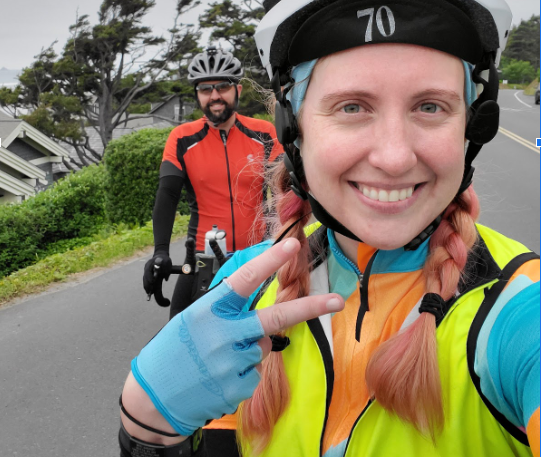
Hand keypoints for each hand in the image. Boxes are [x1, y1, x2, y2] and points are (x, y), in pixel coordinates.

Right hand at [131, 238, 343, 435]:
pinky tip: (221, 375)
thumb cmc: (174, 349)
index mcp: (210, 309)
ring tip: (220, 357)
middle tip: (337, 300)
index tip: (292, 245)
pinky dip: (244, 372)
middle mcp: (223, 333)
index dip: (271, 260)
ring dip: (250, 348)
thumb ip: (228, 311)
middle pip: (275, 317)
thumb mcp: (194, 318)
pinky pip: (255, 372)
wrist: (154, 395)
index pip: (246, 279)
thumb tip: (263, 311)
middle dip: (310, 308)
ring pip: (263, 346)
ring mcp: (231, 363)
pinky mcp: (236, 388)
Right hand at [143, 253, 171, 296]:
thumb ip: (167, 270)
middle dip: (147, 284)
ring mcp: (146, 270)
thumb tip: (165, 279)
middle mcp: (147, 267)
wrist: (161, 256)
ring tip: (149, 292)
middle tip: (150, 290)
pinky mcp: (147, 273)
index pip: (148, 271)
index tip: (152, 282)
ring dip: (146, 286)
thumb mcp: (168, 262)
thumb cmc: (165, 260)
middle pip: (145, 276)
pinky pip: (145, 280)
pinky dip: (147, 285)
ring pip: (144, 279)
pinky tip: (148, 291)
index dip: (149, 277)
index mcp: (151, 263)